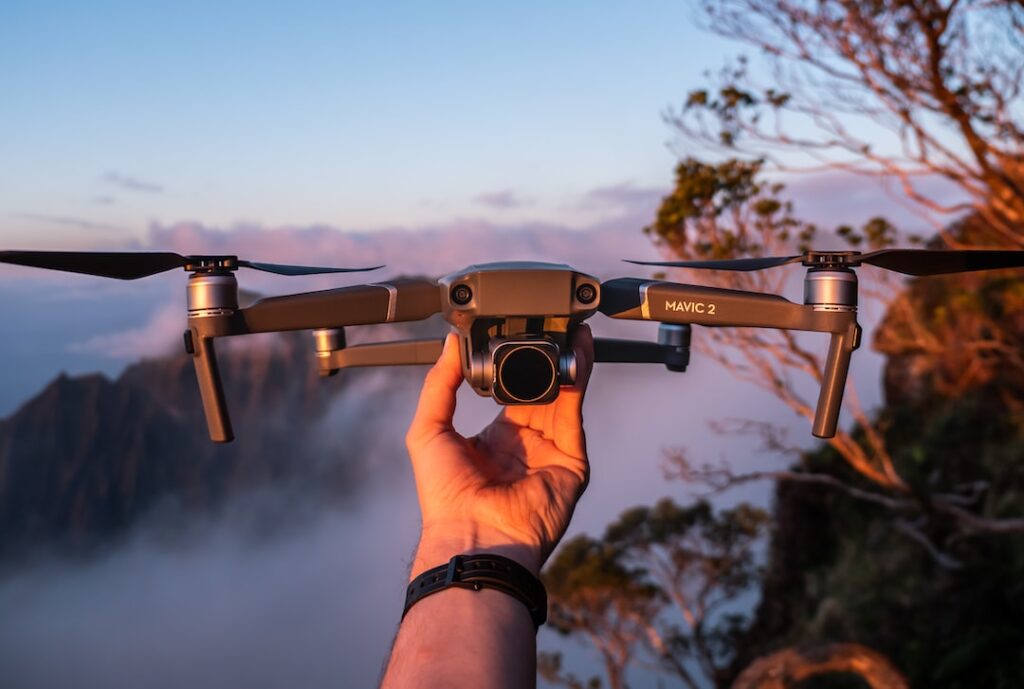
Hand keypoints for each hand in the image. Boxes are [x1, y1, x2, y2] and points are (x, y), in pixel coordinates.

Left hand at [405, 326, 593, 577]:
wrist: (473, 535)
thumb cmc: (445, 497)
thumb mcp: (428, 430)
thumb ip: (439, 384)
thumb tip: (449, 344)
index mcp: (494, 441)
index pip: (514, 394)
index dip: (518, 366)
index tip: (519, 338)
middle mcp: (526, 447)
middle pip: (544, 392)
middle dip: (549, 360)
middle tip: (552, 326)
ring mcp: (551, 454)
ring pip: (564, 398)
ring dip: (568, 362)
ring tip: (571, 328)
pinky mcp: (571, 463)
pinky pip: (574, 415)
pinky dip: (578, 382)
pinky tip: (577, 354)